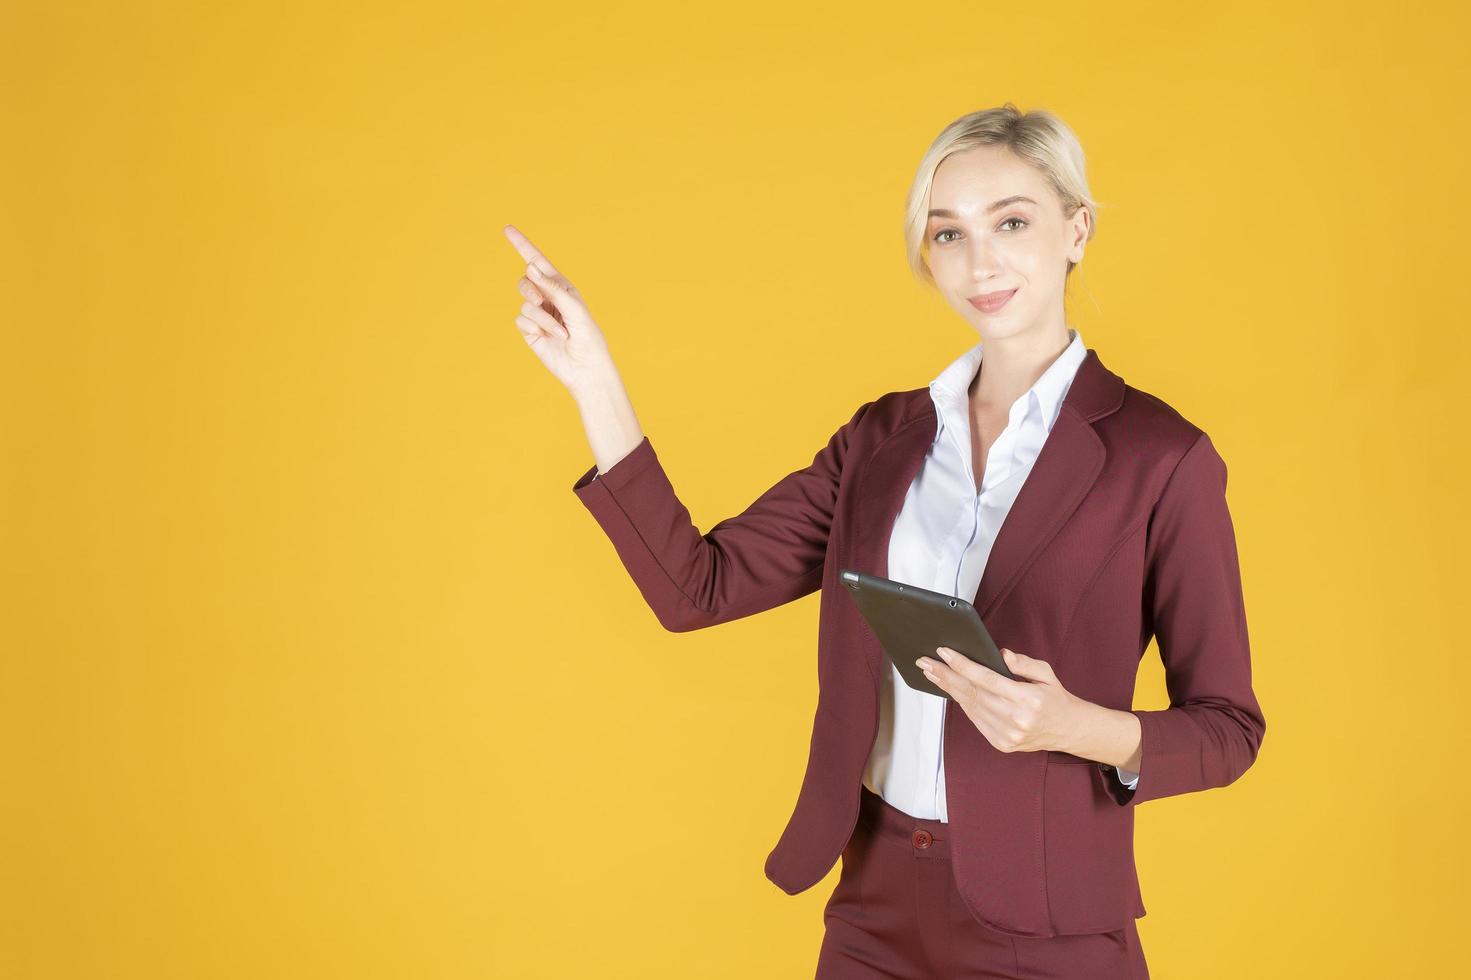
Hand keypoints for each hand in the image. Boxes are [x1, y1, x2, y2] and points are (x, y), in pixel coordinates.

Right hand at [502, 224, 616, 392]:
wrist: (584, 367)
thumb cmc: (588, 337)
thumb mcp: (575, 308)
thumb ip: (553, 288)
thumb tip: (531, 268)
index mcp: (561, 286)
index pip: (538, 261)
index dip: (522, 245)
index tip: (507, 229)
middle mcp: (547, 297)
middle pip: (525, 280)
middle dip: (531, 289)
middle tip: (541, 301)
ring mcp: (537, 314)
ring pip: (525, 303)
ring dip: (543, 318)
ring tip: (561, 332)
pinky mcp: (529, 330)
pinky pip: (521, 320)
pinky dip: (536, 327)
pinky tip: (549, 337)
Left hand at [915, 646, 1081, 754]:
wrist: (1068, 730)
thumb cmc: (1055, 698)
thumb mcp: (1046, 673)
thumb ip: (1024, 663)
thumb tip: (1000, 655)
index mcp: (1028, 699)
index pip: (986, 679)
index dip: (962, 665)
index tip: (944, 652)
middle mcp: (1016, 720)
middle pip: (971, 693)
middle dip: (945, 676)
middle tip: (925, 662)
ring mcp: (1007, 735)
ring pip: (970, 707)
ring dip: (948, 689)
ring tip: (933, 673)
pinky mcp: (1001, 744)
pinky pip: (975, 720)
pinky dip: (962, 703)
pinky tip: (951, 689)